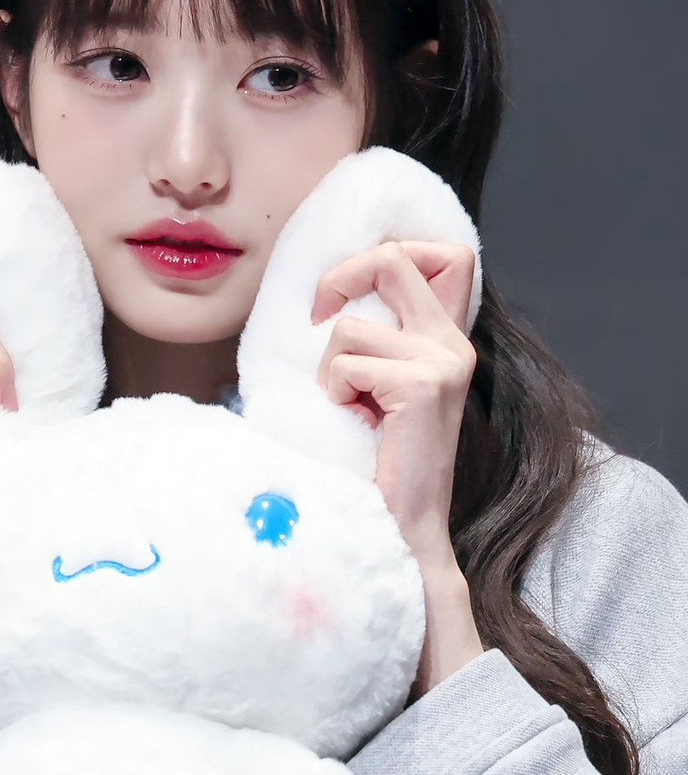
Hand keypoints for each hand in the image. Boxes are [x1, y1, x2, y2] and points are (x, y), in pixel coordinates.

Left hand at [311, 240, 483, 696]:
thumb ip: (382, 337)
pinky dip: (334, 390)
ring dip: (330, 366)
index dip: (391, 251)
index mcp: (449, 338)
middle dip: (341, 276)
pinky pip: (348, 361)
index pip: (446, 254)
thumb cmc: (380, 456)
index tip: (351, 291)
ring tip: (348, 404)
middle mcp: (454, 343)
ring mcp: (442, 362)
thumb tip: (334, 292)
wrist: (403, 523)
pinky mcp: (422, 386)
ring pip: (350, 326)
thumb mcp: (383, 384)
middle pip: (394, 257)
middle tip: (320, 316)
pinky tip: (354, 420)